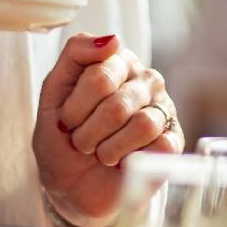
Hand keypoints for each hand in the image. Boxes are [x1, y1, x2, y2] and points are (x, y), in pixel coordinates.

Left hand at [33, 34, 183, 226]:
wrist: (70, 186)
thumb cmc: (62, 137)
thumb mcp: (53, 91)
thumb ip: (76, 53)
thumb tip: (114, 40)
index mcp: (117, 61)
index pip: (99, 75)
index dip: (75, 107)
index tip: (66, 119)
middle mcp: (145, 79)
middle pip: (116, 103)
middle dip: (88, 132)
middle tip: (81, 141)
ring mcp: (163, 109)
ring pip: (141, 124)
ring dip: (108, 148)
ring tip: (101, 152)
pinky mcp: (173, 141)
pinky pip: (159, 146)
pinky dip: (129, 159)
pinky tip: (123, 160)